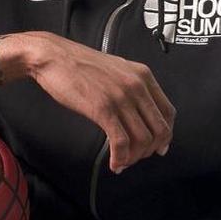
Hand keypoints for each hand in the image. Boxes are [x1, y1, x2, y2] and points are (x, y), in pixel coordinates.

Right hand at [0, 32, 174, 172]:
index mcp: (142, 75)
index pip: (168, 112)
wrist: (53, 56)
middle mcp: (137, 85)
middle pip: (159, 129)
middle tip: (137, 158)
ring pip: (142, 139)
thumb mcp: (115, 69)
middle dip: (150, 150)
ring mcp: (121, 97)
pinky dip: (120, 158)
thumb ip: (130, 86)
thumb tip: (137, 112)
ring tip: (123, 162)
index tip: (159, 146)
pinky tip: (114, 163)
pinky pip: (121, 142)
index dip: (166, 134)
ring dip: (134, 157)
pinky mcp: (103, 108)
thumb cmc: (78, 63)